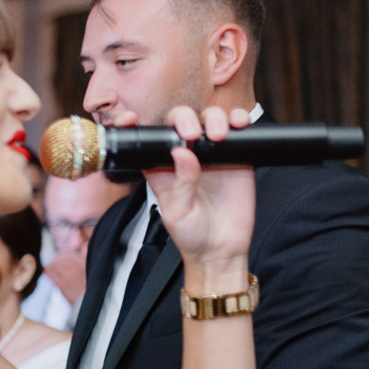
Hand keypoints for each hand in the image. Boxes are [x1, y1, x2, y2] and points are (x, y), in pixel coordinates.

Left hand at [43, 248, 86, 305]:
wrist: (88, 306)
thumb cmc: (89, 288)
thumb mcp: (91, 271)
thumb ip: (87, 257)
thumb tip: (85, 245)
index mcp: (86, 265)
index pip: (71, 254)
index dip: (63, 255)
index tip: (60, 257)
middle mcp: (78, 269)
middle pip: (62, 258)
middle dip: (56, 259)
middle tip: (53, 261)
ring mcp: (70, 277)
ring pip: (55, 264)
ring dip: (50, 265)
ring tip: (49, 267)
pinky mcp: (63, 286)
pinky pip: (51, 274)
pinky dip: (47, 271)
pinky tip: (46, 271)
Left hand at [145, 104, 255, 291]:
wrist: (222, 249)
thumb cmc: (192, 235)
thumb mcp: (177, 213)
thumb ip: (180, 184)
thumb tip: (181, 151)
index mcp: (161, 169)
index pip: (146, 141)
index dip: (135, 125)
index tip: (130, 118)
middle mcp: (184, 157)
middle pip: (180, 122)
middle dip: (184, 119)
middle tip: (192, 133)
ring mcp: (210, 155)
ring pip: (209, 120)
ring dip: (213, 118)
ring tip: (217, 136)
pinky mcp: (236, 156)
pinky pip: (238, 130)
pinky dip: (238, 121)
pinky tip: (238, 125)